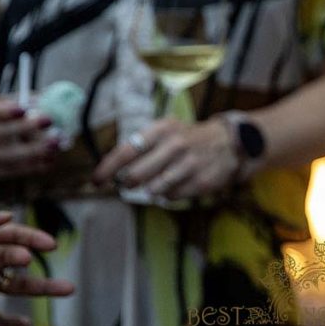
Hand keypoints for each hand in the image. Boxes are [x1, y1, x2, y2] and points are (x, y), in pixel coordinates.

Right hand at [0, 92, 58, 176]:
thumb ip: (29, 103)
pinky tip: (48, 161)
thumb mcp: (10, 101)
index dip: (2, 112)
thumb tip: (55, 106)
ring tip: (54, 146)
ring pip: (1, 155)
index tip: (23, 109)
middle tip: (49, 121)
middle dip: (23, 128)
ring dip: (30, 152)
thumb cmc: (2, 113)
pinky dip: (29, 167)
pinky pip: (7, 170)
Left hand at [0, 206, 74, 325]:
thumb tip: (8, 216)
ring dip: (44, 287)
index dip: (33, 238)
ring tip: (68, 289)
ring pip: (20, 286)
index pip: (16, 235)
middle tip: (27, 260)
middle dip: (31, 260)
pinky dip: (9, 323)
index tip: (49, 244)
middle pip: (21, 260)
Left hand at [93, 118, 239, 199]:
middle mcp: (175, 145)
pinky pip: (171, 196)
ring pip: (153, 189)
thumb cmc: (186, 139)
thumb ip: (140, 147)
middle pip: (136, 175)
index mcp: (162, 129)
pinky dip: (166, 194)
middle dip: (127, 182)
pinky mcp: (200, 182)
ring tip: (153, 182)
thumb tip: (110, 171)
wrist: (228, 142)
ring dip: (148, 189)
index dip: (107, 168)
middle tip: (127, 183)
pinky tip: (173, 184)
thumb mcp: (165, 131)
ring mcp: (190, 164)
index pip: (126, 151)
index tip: (96, 181)